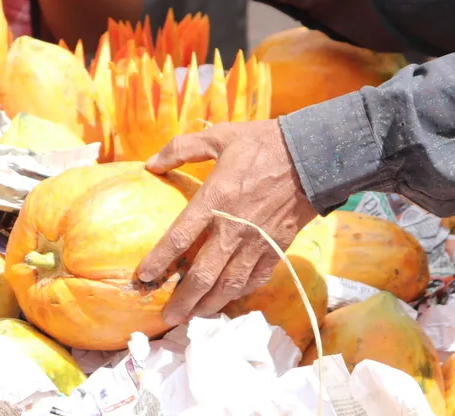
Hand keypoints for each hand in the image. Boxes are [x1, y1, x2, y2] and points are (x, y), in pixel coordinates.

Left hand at [136, 121, 318, 324]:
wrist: (311, 156)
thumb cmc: (262, 144)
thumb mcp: (218, 136)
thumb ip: (181, 149)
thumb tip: (151, 164)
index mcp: (215, 199)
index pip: (179, 237)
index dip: (159, 260)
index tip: (143, 276)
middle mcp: (233, 228)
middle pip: (203, 275)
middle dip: (183, 300)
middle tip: (168, 317)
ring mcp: (257, 242)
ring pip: (229, 284)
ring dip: (209, 304)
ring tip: (193, 318)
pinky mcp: (277, 248)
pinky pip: (255, 279)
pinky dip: (240, 293)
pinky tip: (228, 299)